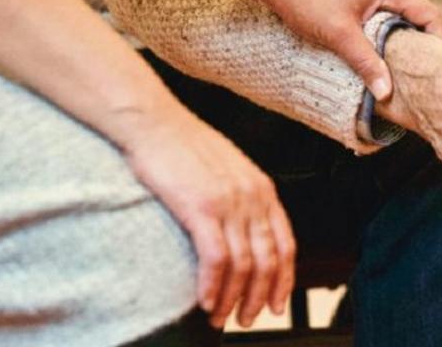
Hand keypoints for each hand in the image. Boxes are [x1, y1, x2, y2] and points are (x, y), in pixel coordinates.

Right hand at [118, 105, 294, 328]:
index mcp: (263, 189)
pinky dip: (213, 286)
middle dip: (258, 297)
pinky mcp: (201, 207)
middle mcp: (253, 197)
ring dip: (232, 298)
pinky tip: (205, 301)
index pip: (286, 244)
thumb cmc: (184, 146)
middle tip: (246, 319)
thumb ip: (242, 199)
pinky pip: (216, 258)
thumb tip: (243, 233)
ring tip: (220, 318)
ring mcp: (229, 202)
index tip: (275, 304)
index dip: (283, 280)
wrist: (154, 122)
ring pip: (243, 265)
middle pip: (268, 260)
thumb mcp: (228, 170)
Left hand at [262, 0, 441, 99]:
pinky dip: (387, 30)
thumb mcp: (339, 35)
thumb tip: (387, 92)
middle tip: (425, 71)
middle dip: (423, 42)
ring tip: (404, 65)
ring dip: (403, 37)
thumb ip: (366, 63)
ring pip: (400, 13)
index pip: (429, 14)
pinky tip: (379, 49)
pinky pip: (384, 11)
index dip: (440, 40)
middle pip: (418, 14)